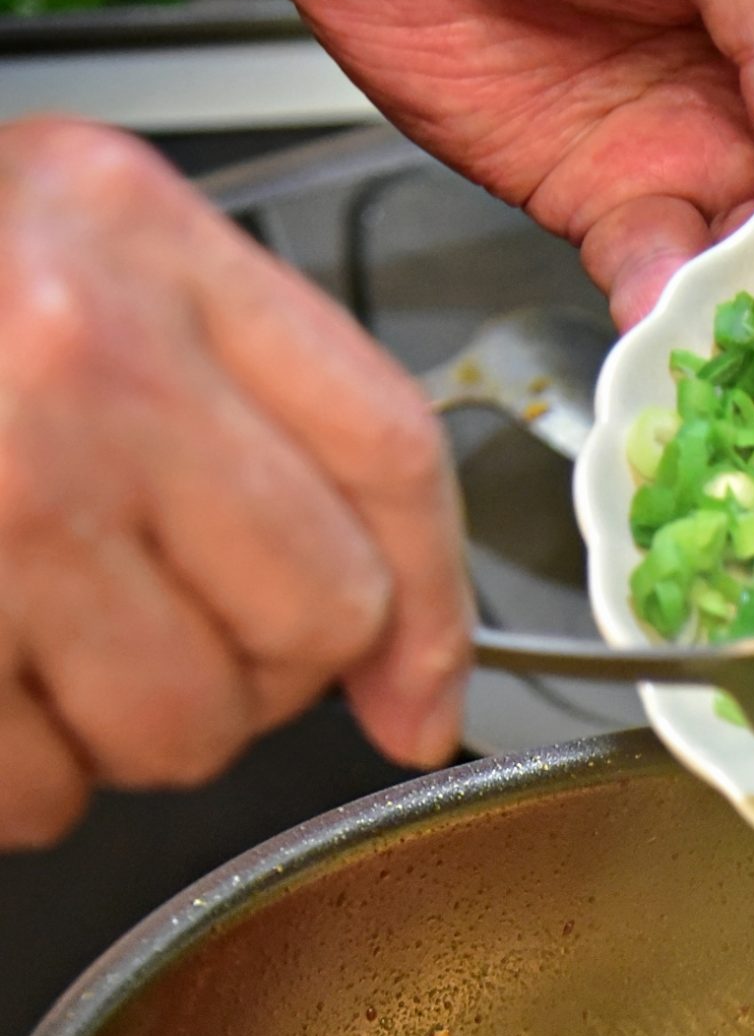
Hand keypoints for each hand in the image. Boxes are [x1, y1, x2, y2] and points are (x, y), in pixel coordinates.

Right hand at [0, 119, 469, 846]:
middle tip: (155, 619)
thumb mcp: (84, 266)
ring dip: (124, 728)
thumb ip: (260, 418)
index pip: (385, 458)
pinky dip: (21, 776)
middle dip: (254, 664)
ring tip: (40, 636)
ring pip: (185, 731)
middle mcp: (77, 366)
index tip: (413, 694)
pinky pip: (43, 792)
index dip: (432, 611)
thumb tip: (400, 673)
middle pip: (311, 623)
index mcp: (139, 243)